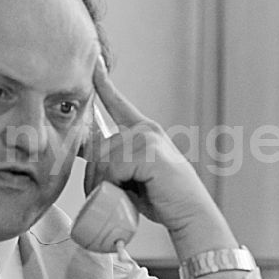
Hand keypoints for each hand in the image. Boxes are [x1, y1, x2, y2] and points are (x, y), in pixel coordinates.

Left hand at [86, 59, 237, 256]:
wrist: (190, 215)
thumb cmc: (161, 199)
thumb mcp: (132, 176)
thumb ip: (114, 161)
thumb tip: (88, 153)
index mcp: (144, 131)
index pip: (118, 103)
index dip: (103, 84)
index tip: (94, 62)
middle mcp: (146, 129)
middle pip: (98, 145)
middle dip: (95, 175)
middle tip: (111, 194)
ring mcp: (148, 138)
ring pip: (104, 158)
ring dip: (105, 183)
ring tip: (122, 197)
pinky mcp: (149, 151)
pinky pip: (114, 168)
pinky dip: (116, 185)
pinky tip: (131, 193)